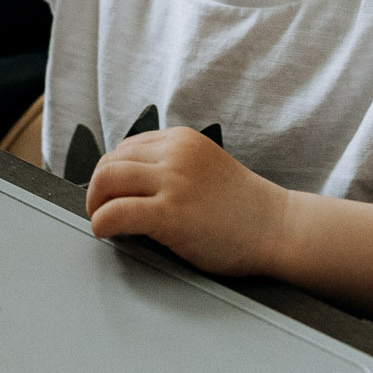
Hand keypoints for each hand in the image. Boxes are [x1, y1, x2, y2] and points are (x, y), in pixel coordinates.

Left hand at [83, 127, 293, 275]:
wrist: (278, 227)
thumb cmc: (243, 207)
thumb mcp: (204, 167)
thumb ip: (171, 167)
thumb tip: (127, 187)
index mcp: (182, 139)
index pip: (125, 147)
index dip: (112, 174)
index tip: (111, 194)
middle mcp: (175, 153)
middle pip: (110, 161)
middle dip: (97, 188)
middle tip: (100, 210)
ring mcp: (173, 181)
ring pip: (107, 180)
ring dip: (95, 203)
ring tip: (102, 221)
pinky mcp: (171, 213)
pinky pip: (116, 213)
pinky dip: (101, 223)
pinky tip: (106, 233)